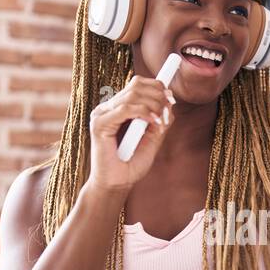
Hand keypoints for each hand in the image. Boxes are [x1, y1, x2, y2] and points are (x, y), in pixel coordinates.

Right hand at [87, 74, 174, 192]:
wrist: (117, 185)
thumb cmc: (131, 164)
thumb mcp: (152, 139)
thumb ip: (159, 120)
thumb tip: (169, 103)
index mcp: (118, 109)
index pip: (137, 84)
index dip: (156, 86)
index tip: (171, 97)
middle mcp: (108, 108)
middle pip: (136, 85)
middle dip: (158, 95)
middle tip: (168, 110)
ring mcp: (102, 115)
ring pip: (132, 95)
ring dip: (153, 105)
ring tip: (160, 120)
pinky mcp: (99, 125)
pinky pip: (124, 109)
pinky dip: (143, 112)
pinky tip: (152, 122)